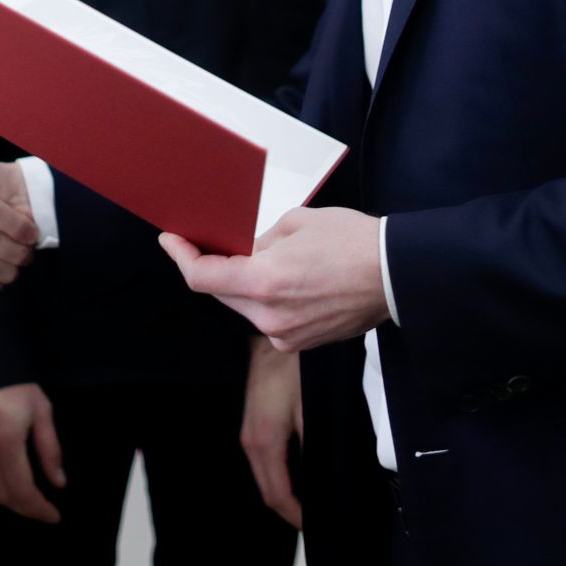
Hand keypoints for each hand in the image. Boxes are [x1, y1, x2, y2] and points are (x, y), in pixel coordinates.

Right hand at [0, 383, 65, 523]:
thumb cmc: (17, 385)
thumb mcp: (42, 412)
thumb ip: (50, 450)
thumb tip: (58, 482)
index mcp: (6, 444)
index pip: (22, 491)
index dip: (38, 508)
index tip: (54, 516)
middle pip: (4, 495)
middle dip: (26, 508)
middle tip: (43, 511)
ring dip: (8, 501)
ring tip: (26, 501)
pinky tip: (2, 487)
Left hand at [159, 207, 387, 351]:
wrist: (395, 274)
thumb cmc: (351, 241)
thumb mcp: (295, 224)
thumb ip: (259, 241)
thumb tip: (243, 251)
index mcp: (265, 281)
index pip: (203, 277)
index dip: (181, 257)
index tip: (170, 241)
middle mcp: (270, 316)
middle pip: (221, 293)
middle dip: (213, 267)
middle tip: (209, 242)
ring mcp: (286, 334)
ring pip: (244, 307)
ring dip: (241, 284)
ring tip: (254, 258)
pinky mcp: (301, 342)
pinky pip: (268, 318)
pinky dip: (264, 299)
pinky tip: (279, 279)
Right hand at [241, 337, 302, 528]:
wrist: (272, 340)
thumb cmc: (295, 372)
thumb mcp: (311, 412)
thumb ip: (313, 450)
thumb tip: (321, 482)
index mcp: (264, 443)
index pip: (278, 495)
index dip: (297, 515)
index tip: (315, 526)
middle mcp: (250, 442)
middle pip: (267, 491)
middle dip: (289, 510)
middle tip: (314, 520)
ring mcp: (247, 432)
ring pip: (263, 477)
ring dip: (283, 493)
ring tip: (309, 501)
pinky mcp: (251, 423)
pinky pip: (263, 461)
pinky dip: (278, 476)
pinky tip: (297, 474)